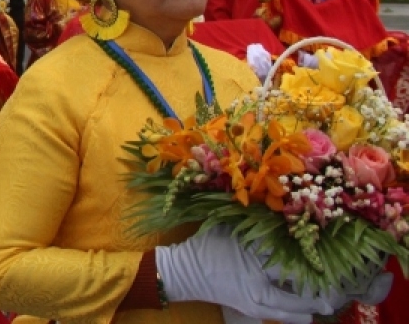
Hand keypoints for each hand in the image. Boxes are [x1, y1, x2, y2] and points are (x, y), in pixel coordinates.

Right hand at [156, 226, 347, 323]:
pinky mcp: (251, 309)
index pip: (289, 260)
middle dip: (317, 288)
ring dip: (310, 304)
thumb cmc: (205, 247)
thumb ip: (251, 220)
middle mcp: (257, 284)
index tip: (329, 256)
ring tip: (328, 302)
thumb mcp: (226, 228)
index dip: (311, 260)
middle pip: (297, 288)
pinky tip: (309, 315)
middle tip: (337, 287)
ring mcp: (255, 301)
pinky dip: (296, 315)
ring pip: (292, 308)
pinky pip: (280, 315)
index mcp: (252, 260)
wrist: (185, 273)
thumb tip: (279, 210)